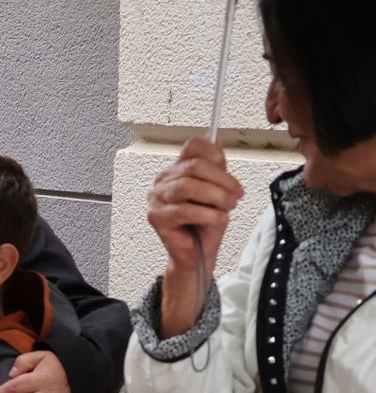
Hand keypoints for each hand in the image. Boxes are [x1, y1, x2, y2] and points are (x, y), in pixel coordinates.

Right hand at [146, 138, 245, 335]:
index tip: (228, 170)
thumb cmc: (205, 224)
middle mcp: (163, 181)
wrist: (198, 253)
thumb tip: (218, 139)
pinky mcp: (156, 218)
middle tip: (236, 196)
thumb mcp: (218, 190)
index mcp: (178, 170)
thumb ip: (216, 167)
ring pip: (187, 186)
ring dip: (215, 197)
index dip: (214, 153)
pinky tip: (218, 220)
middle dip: (222, 181)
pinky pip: (183, 210)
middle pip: (194, 166)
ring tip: (227, 208)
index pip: (192, 146)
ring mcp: (156, 199)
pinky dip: (207, 215)